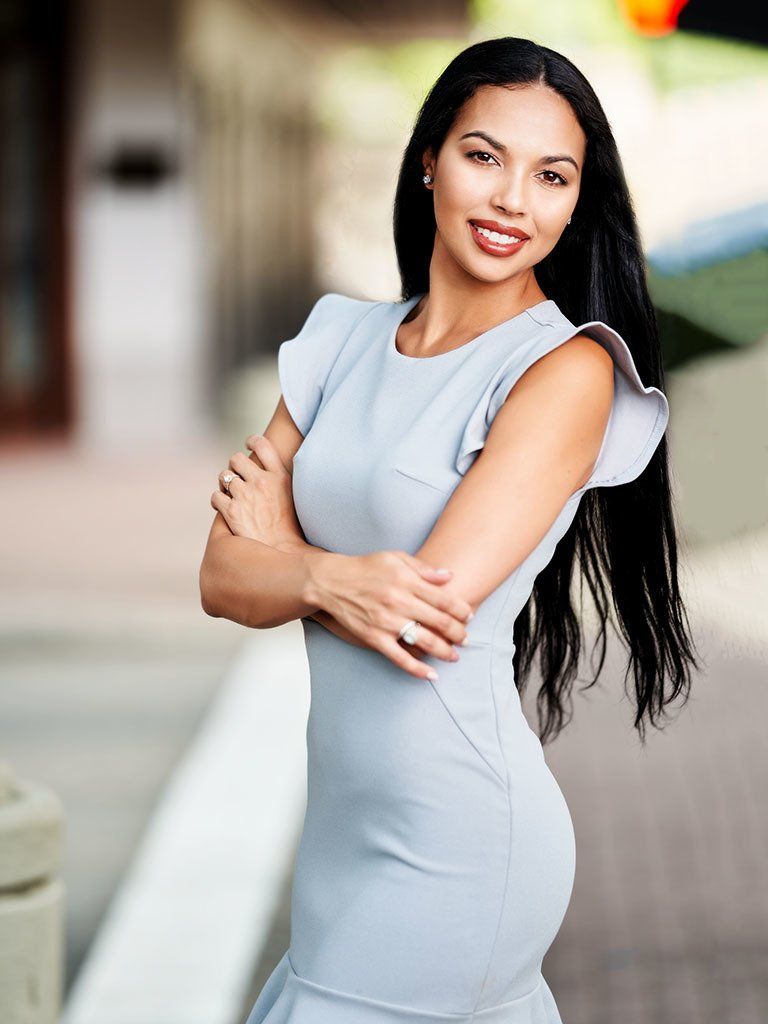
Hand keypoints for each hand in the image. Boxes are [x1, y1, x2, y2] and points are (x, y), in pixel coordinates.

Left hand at [211, 434, 305, 550]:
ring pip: (223, 477)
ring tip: (232, 496)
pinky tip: (225, 508)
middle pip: (236, 458)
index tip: (248, 444)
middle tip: (238, 478)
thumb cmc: (290, 527)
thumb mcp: (293, 496)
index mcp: (279, 476)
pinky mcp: (231, 511)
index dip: (252, 441)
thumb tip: (265, 468)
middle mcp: (261, 482)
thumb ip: (279, 479)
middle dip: (234, 467)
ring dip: (225, 485)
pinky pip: (215, 496)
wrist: (283, 552)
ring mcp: (245, 496)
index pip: (262, 444)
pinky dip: (218, 502)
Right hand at [303, 549, 473, 680]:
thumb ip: (423, 568)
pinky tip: (432, 675)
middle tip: (466, 638)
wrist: (331, 582)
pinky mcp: (374, 638)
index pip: (445, 599)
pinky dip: (418, 669)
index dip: (462, 610)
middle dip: (458, 633)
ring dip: (445, 652)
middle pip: (440, 622)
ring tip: (454, 656)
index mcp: (407, 581)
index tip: (469, 616)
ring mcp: (387, 622)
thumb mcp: (395, 558)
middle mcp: (399, 602)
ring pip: (425, 642)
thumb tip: (449, 576)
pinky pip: (400, 658)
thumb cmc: (365, 568)